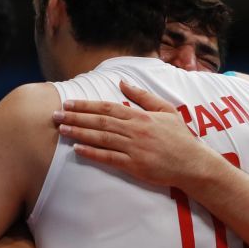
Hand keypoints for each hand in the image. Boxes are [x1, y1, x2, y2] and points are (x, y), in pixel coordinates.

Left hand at [52, 80, 218, 186]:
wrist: (193, 163)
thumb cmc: (180, 137)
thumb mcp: (166, 110)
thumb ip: (143, 96)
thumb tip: (122, 82)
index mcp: (140, 116)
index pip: (107, 107)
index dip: (86, 105)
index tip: (68, 103)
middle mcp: (134, 130)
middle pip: (99, 121)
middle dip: (75, 117)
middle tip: (55, 115)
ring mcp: (134, 148)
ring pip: (101, 137)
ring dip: (79, 132)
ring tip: (61, 129)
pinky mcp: (134, 165)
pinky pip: (109, 158)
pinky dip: (92, 153)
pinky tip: (77, 149)